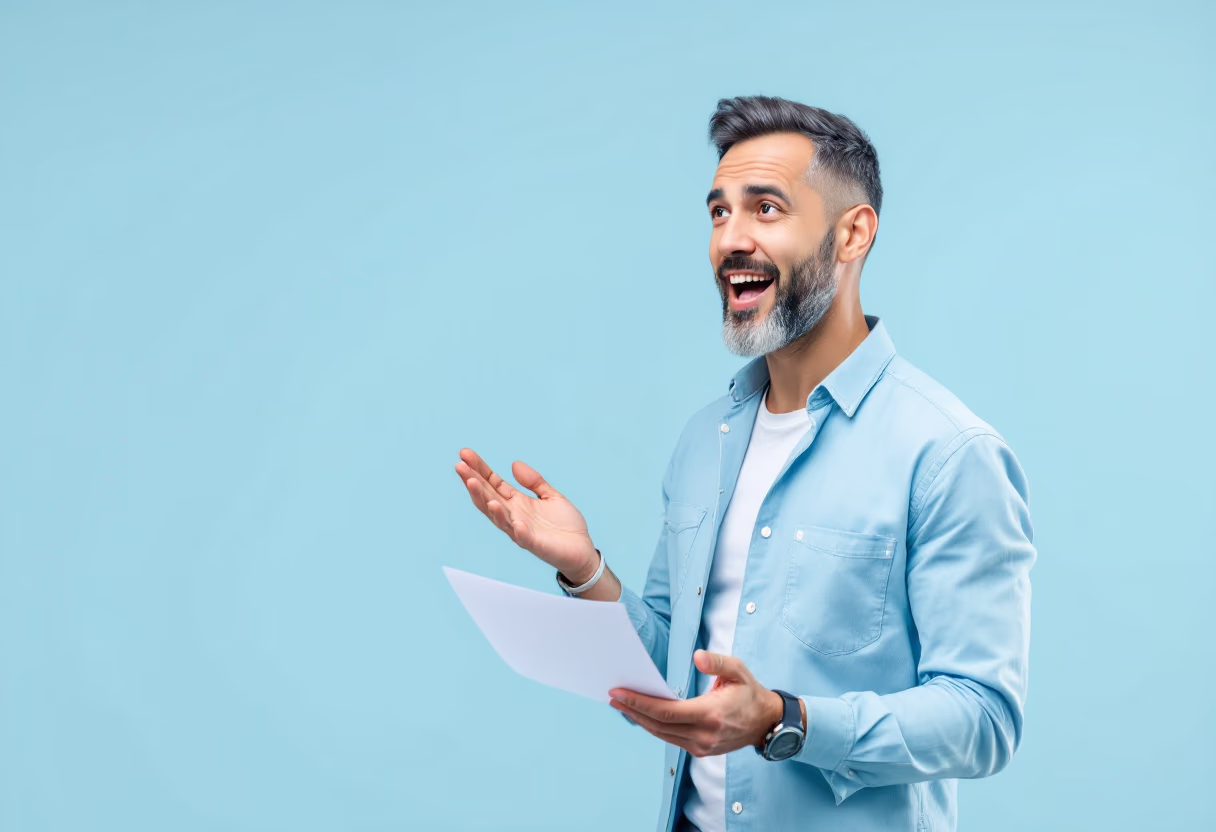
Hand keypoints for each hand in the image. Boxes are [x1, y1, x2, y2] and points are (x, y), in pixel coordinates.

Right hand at [454, 448, 598, 581]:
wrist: (581, 551)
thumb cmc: (565, 526)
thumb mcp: (550, 496)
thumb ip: (534, 481)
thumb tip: (514, 464)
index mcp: (516, 502)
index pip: (492, 483)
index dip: (479, 468)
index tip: (465, 453)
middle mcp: (513, 515)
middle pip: (487, 496)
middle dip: (473, 481)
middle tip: (459, 466)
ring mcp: (521, 530)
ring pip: (497, 516)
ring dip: (484, 500)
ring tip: (473, 484)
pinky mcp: (534, 544)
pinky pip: (522, 536)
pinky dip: (516, 528)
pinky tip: (510, 518)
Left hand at [609, 650, 794, 757]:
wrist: (766, 723)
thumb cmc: (750, 693)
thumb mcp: (739, 671)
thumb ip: (717, 662)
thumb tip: (697, 657)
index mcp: (711, 714)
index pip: (666, 712)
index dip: (640, 703)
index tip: (620, 692)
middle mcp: (704, 735)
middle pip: (658, 725)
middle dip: (632, 711)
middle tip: (613, 696)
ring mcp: (701, 746)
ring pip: (662, 734)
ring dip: (640, 720)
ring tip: (621, 704)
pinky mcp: (700, 750)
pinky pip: (670, 739)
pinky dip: (654, 727)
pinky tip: (642, 715)